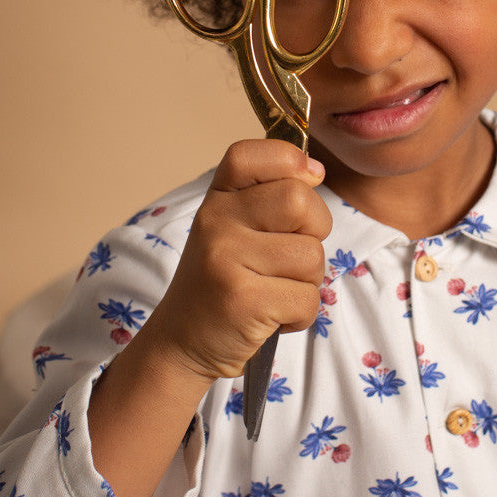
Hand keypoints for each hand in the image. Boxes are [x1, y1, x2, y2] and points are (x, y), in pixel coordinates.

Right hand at [147, 138, 330, 383]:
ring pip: (311, 256)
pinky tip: (271, 317)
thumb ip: (268, 197)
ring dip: (307, 282)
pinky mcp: (242, 300)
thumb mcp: (232, 229)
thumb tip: (315, 170)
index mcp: (217, 199)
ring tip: (273, 291)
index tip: (307, 180)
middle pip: (299, 201)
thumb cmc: (221, 283)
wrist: (182, 343)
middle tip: (289, 257)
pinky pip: (307, 298)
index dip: (291, 160)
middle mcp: (216, 222)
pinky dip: (301, 315)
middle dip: (315, 232)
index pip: (252, 153)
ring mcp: (226, 259)